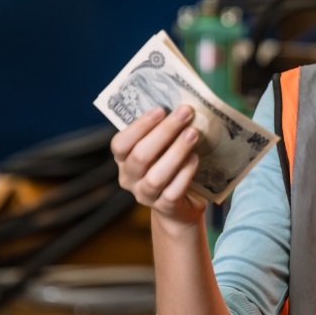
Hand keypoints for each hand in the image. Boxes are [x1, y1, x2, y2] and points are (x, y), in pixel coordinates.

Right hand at [111, 104, 206, 225]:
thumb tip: (181, 106)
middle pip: (140, 156)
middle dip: (164, 132)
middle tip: (185, 114)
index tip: (161, 109)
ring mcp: (145, 195)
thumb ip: (163, 131)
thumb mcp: (161, 149)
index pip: (120, 144)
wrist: (181, 204)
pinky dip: (185, 173)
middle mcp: (129, 178)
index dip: (139, 126)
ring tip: (193, 134)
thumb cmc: (170, 166)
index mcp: (123, 160)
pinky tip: (195, 158)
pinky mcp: (165, 207)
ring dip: (176, 152)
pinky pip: (173, 191)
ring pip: (156, 176)